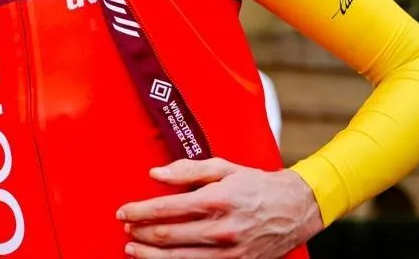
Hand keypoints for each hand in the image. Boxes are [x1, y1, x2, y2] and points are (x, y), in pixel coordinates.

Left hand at [116, 158, 323, 257]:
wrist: (295, 209)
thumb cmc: (256, 185)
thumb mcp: (223, 168)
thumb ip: (187, 170)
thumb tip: (156, 173)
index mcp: (216, 200)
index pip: (166, 208)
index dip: (140, 211)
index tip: (123, 212)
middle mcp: (221, 229)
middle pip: (168, 236)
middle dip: (141, 233)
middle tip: (126, 230)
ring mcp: (229, 252)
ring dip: (151, 256)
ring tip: (133, 250)